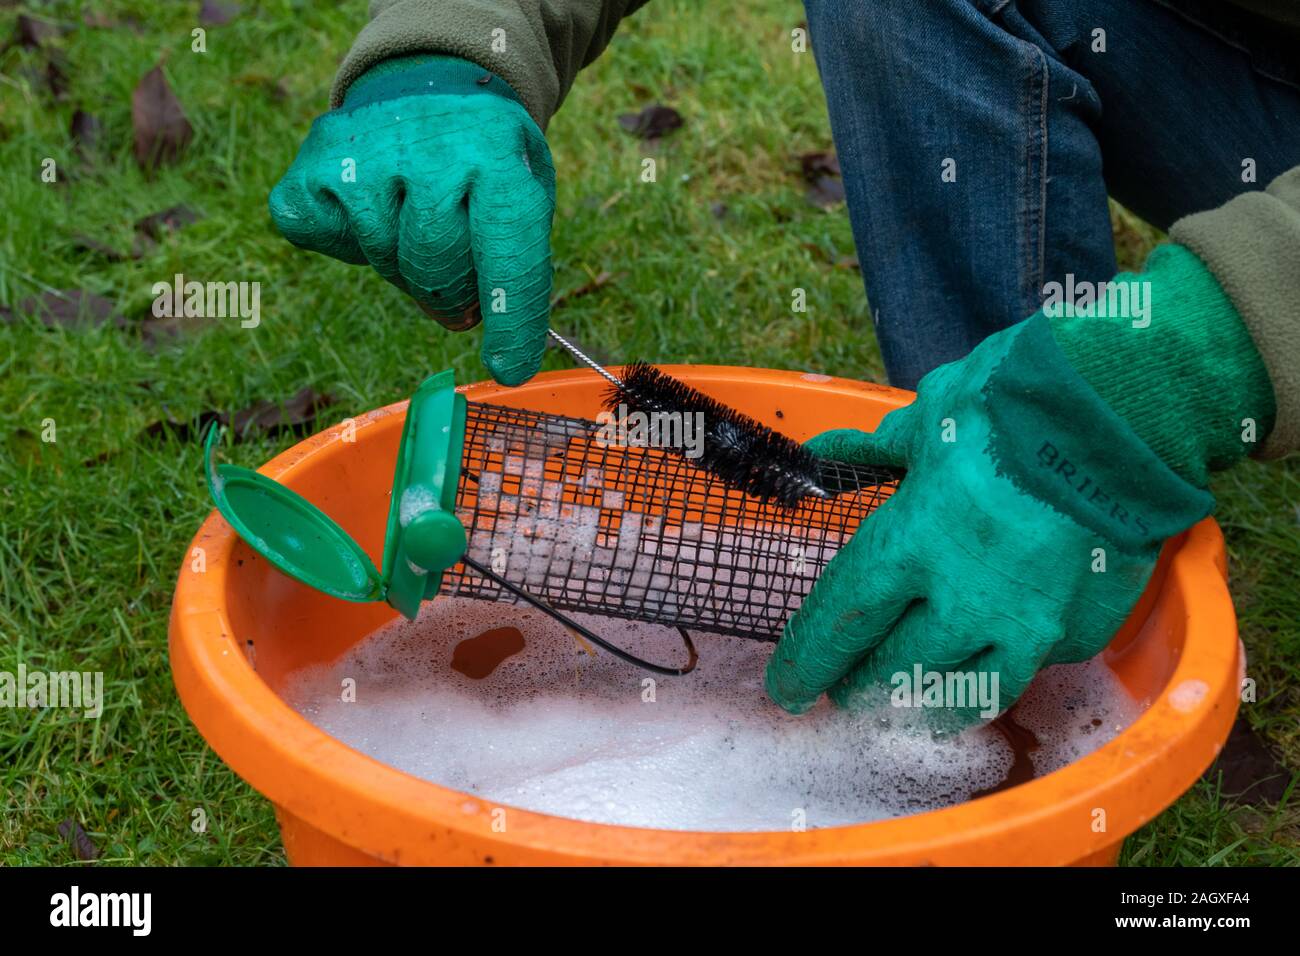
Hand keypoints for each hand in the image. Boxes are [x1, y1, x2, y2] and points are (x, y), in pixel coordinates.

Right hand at [269, 55, 555, 385]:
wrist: (425, 84)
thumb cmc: (483, 161)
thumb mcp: (523, 192)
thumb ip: (510, 261)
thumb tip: (482, 333)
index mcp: (497, 153)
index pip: (508, 250)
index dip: (510, 317)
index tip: (509, 368)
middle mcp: (431, 147)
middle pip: (436, 267)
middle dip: (451, 295)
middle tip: (458, 287)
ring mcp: (365, 152)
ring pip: (385, 260)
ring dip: (404, 265)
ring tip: (415, 223)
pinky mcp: (314, 166)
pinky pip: (328, 242)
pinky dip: (350, 244)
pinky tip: (372, 207)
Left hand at [765, 311, 1214, 725]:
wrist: (1124, 410)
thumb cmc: (1014, 403)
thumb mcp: (931, 416)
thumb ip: (874, 450)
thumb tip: (822, 452)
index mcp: (909, 545)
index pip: (841, 624)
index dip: (808, 662)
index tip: (787, 686)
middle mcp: (962, 599)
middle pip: (891, 671)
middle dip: (858, 686)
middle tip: (843, 691)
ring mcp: (1026, 624)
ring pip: (960, 697)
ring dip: (921, 707)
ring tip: (902, 706)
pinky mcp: (1078, 633)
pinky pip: (1024, 669)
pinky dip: (993, 672)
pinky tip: (978, 671)